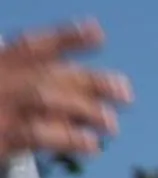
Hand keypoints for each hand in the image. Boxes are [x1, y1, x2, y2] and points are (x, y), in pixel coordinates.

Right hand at [0, 20, 131, 158]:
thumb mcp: (10, 88)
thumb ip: (41, 85)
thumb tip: (96, 89)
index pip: (31, 46)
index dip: (63, 38)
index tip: (98, 31)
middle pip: (46, 73)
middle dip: (88, 82)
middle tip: (127, 93)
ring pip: (43, 98)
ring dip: (82, 108)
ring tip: (113, 124)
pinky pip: (36, 134)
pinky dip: (68, 138)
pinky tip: (93, 145)